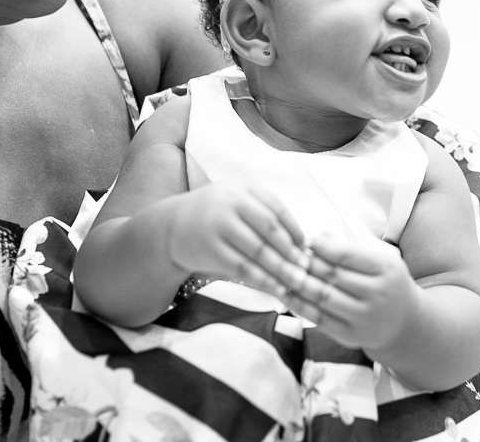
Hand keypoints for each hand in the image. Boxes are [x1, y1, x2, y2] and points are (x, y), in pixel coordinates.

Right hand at [168, 180, 309, 299]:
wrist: (171, 226)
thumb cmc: (215, 215)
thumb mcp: (237, 201)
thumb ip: (264, 213)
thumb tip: (301, 242)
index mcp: (244, 188)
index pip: (277, 209)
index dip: (295, 230)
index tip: (307, 248)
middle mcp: (232, 202)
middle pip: (270, 229)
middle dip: (291, 251)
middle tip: (307, 269)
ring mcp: (219, 224)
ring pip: (258, 251)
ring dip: (281, 269)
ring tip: (297, 283)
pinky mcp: (210, 248)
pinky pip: (242, 268)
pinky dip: (262, 281)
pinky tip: (276, 290)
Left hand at [282, 235, 419, 351]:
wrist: (404, 323)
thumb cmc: (387, 284)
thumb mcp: (380, 261)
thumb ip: (351, 250)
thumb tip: (318, 236)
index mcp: (386, 270)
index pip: (349, 255)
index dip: (323, 247)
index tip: (305, 240)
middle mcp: (378, 295)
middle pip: (333, 276)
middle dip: (307, 263)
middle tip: (288, 253)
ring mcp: (364, 318)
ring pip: (323, 297)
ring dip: (298, 283)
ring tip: (282, 271)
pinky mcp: (350, 336)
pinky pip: (319, 318)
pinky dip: (299, 305)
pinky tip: (286, 293)